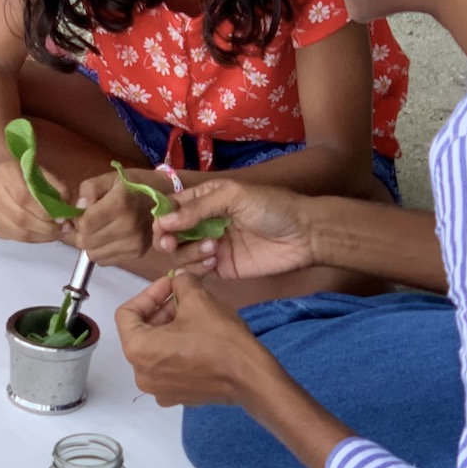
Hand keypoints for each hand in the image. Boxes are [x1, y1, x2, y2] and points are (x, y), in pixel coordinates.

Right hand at [0, 158, 70, 242]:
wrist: (4, 177)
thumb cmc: (28, 174)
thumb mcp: (44, 173)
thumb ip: (57, 187)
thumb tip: (68, 208)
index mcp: (5, 172)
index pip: (24, 197)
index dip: (44, 211)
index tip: (61, 217)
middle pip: (20, 217)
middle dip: (45, 227)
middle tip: (61, 228)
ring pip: (17, 231)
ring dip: (41, 236)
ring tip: (56, 233)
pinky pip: (15, 238)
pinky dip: (33, 239)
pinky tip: (44, 235)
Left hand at [71, 167, 158, 266]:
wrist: (166, 197)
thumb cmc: (134, 185)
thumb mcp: (110, 178)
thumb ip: (89, 190)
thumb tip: (78, 209)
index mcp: (120, 203)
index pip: (84, 224)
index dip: (77, 220)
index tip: (82, 213)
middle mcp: (128, 227)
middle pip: (86, 242)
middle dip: (82, 232)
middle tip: (89, 222)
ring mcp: (134, 243)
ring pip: (93, 254)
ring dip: (91, 244)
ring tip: (100, 229)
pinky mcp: (137, 253)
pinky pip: (105, 261)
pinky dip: (102, 251)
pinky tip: (110, 238)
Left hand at [115, 269, 276, 406]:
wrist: (251, 377)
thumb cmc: (220, 338)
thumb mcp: (199, 299)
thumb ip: (181, 283)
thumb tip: (178, 279)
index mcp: (137, 349)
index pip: (126, 313)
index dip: (148, 293)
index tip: (170, 285)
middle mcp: (141, 373)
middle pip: (140, 332)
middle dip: (160, 310)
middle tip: (183, 297)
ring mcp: (158, 389)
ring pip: (154, 350)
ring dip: (169, 329)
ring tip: (193, 315)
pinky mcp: (175, 397)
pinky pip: (167, 367)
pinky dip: (176, 351)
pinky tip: (198, 339)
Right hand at [154, 178, 317, 279]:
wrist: (304, 235)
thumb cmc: (272, 206)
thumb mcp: (233, 196)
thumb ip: (198, 208)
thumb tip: (164, 221)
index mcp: (206, 199)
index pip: (173, 207)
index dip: (163, 217)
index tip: (161, 227)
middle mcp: (205, 222)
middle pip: (172, 233)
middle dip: (168, 238)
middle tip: (172, 244)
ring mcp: (212, 246)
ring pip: (181, 253)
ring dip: (188, 252)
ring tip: (211, 248)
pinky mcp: (222, 268)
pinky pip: (197, 271)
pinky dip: (197, 268)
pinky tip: (214, 261)